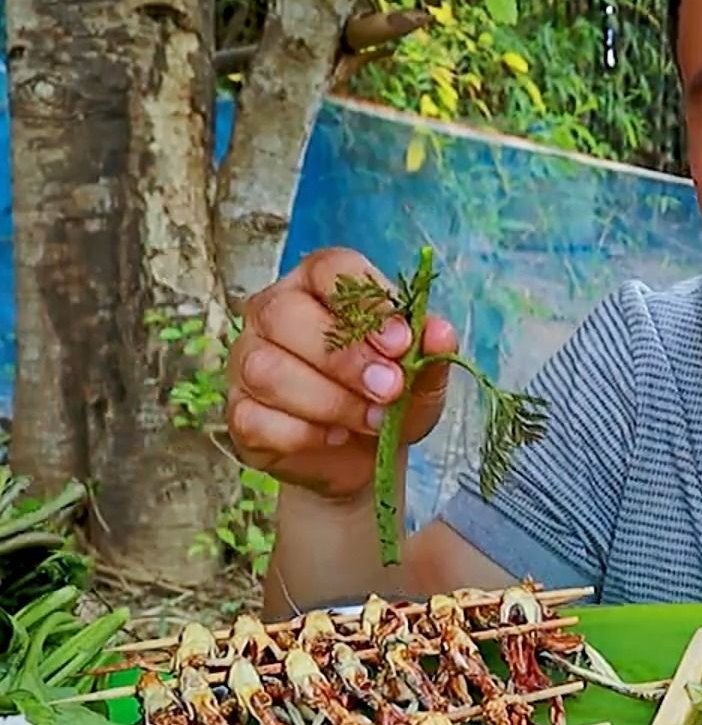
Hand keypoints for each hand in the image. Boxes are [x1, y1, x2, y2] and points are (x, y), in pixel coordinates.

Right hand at [226, 247, 457, 498]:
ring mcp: (247, 360)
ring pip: (267, 368)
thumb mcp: (420, 379)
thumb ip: (430, 355)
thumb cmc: (388, 399)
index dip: (366, 302)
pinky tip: (334, 437)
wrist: (362, 457)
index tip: (401, 343)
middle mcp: (273, 311)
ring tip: (372, 421)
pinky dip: (303, 433)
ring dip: (329, 401)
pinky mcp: (238, 411)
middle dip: (344, 358)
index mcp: (320, 284)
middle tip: (389, 390)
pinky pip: (255, 418)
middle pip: (285, 313)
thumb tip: (440, 334)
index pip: (331, 267)